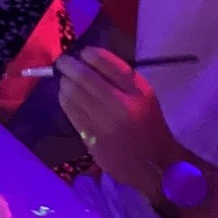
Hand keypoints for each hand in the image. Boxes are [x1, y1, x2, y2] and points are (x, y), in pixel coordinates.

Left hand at [55, 47, 186, 191]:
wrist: (154, 164)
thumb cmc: (149, 125)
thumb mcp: (144, 96)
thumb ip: (121, 79)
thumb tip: (88, 61)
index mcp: (138, 91)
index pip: (107, 63)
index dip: (89, 54)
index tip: (83, 53)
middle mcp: (121, 104)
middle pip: (84, 76)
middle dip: (68, 65)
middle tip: (63, 62)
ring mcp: (104, 121)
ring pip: (73, 93)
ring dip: (64, 82)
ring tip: (64, 79)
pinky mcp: (91, 136)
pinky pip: (70, 111)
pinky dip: (64, 99)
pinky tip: (65, 96)